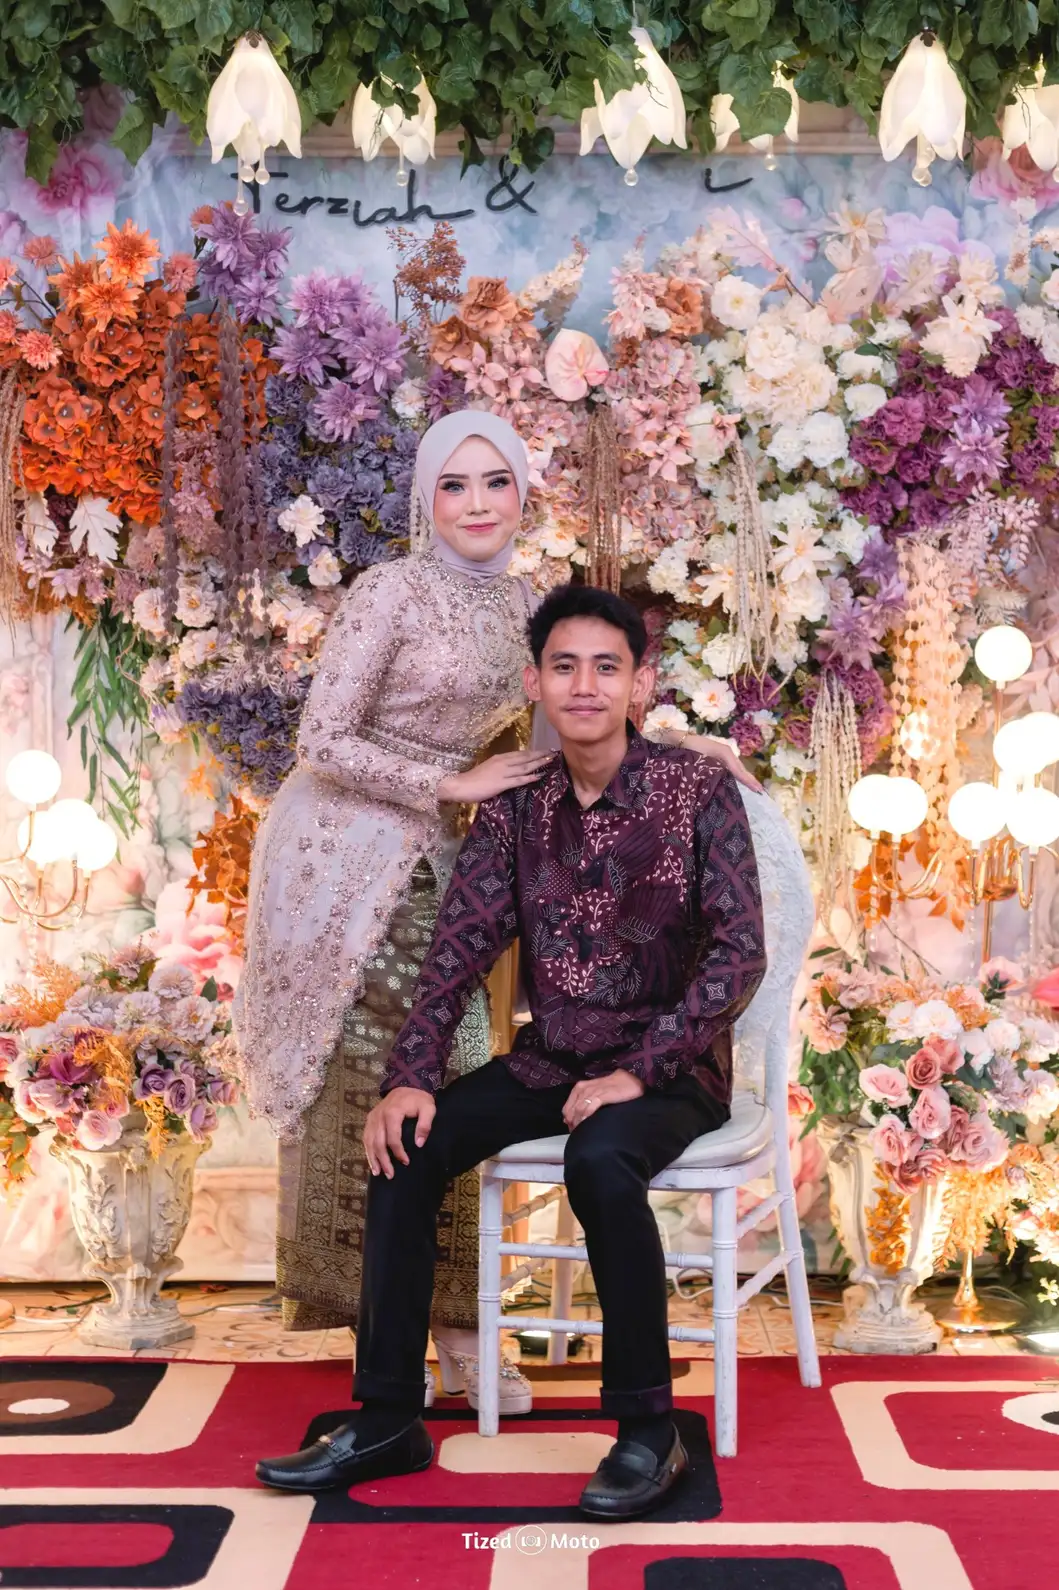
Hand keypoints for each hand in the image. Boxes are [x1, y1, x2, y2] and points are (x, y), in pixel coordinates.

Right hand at [364, 1087, 435, 1177]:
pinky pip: (366, 1136)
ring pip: (369, 1141)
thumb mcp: (428, 1108)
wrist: (407, 1084)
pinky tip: (371, 1160)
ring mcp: (372, 1117)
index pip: (393, 1138)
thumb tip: (419, 1144)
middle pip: (378, 1142)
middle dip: (383, 1160)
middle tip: (390, 1175)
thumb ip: (425, 1125)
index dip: (398, 1152)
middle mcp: (379, 1116)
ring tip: (377, 1172)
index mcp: (392, 1113)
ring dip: (372, 1158)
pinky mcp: (370, 1118)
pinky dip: (367, 1150)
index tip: (406, 1162)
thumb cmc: (418, 1098)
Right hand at [437, 750, 553, 804]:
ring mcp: (503, 773)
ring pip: (524, 767)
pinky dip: (529, 778)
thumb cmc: (473, 779)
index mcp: (500, 758)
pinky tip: (539, 776)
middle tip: (554, 753)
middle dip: (540, 755)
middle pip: (525, 758)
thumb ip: (500, 767)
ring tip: (550, 761)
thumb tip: (512, 769)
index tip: (545, 751)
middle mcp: (503, 762)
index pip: (520, 754)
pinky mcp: (501, 783)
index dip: (534, 752)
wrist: (461, 785)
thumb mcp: (488, 768)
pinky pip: (518, 780)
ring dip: (538, 764)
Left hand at [563, 1070, 644, 1129]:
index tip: (572, 1130)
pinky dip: (586, 1117)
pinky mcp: (602, 1096)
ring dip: (578, 1123)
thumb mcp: (594, 1093)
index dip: (568, 1121)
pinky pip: (589, 1108)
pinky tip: (587, 1124)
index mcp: (579, 1088)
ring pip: (578, 1110)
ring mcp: (592, 1092)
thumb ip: (581, 1104)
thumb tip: (568, 1119)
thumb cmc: (612, 1088)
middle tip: (577, 1134)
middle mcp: (583, 1089)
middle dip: (572, 1124)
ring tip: (581, 1132)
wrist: (629, 1080)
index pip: (566, 1108)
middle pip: (571, 1111)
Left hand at [682, 733, 762, 793]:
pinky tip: (737, 782)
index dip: (748, 780)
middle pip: (739, 768)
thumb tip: (728, 779)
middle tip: (760, 790)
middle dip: (749, 779)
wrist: (676, 740)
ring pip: (735, 768)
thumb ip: (716, 768)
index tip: (758, 789)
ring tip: (754, 787)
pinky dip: (735, 774)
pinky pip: (729, 768)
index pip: (738, 770)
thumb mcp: (703, 758)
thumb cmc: (688, 749)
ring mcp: (720, 755)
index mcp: (724, 753)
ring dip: (743, 777)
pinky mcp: (715, 758)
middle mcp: (725, 754)